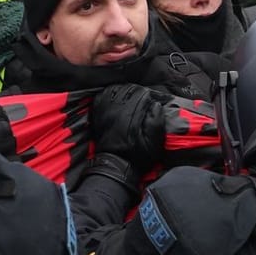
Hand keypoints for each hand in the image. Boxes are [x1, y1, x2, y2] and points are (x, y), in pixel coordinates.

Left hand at [89, 84, 215, 170]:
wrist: (116, 166)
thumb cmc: (137, 156)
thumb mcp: (154, 142)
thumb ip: (156, 121)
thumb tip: (156, 104)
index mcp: (131, 114)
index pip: (142, 93)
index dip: (152, 94)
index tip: (156, 98)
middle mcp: (117, 109)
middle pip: (129, 89)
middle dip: (139, 90)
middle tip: (146, 96)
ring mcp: (105, 111)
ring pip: (115, 89)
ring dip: (126, 90)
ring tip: (134, 95)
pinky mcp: (98, 115)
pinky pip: (102, 96)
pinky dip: (110, 93)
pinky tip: (117, 97)